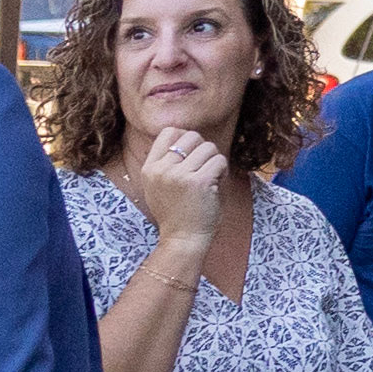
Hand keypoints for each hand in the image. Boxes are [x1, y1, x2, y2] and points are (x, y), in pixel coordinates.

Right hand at [135, 125, 232, 247]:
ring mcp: (179, 176)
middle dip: (204, 149)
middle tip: (204, 168)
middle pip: (192, 136)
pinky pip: (220, 161)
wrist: (182, 239)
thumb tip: (182, 133)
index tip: (192, 153)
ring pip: (209, 147)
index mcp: (149, 168)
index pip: (168, 132)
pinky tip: (215, 186)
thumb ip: (165, 163)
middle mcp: (161, 170)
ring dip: (214, 162)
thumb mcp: (158, 186)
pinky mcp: (199, 182)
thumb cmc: (176, 212)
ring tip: (210, 179)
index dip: (185, 136)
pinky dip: (223, 171)